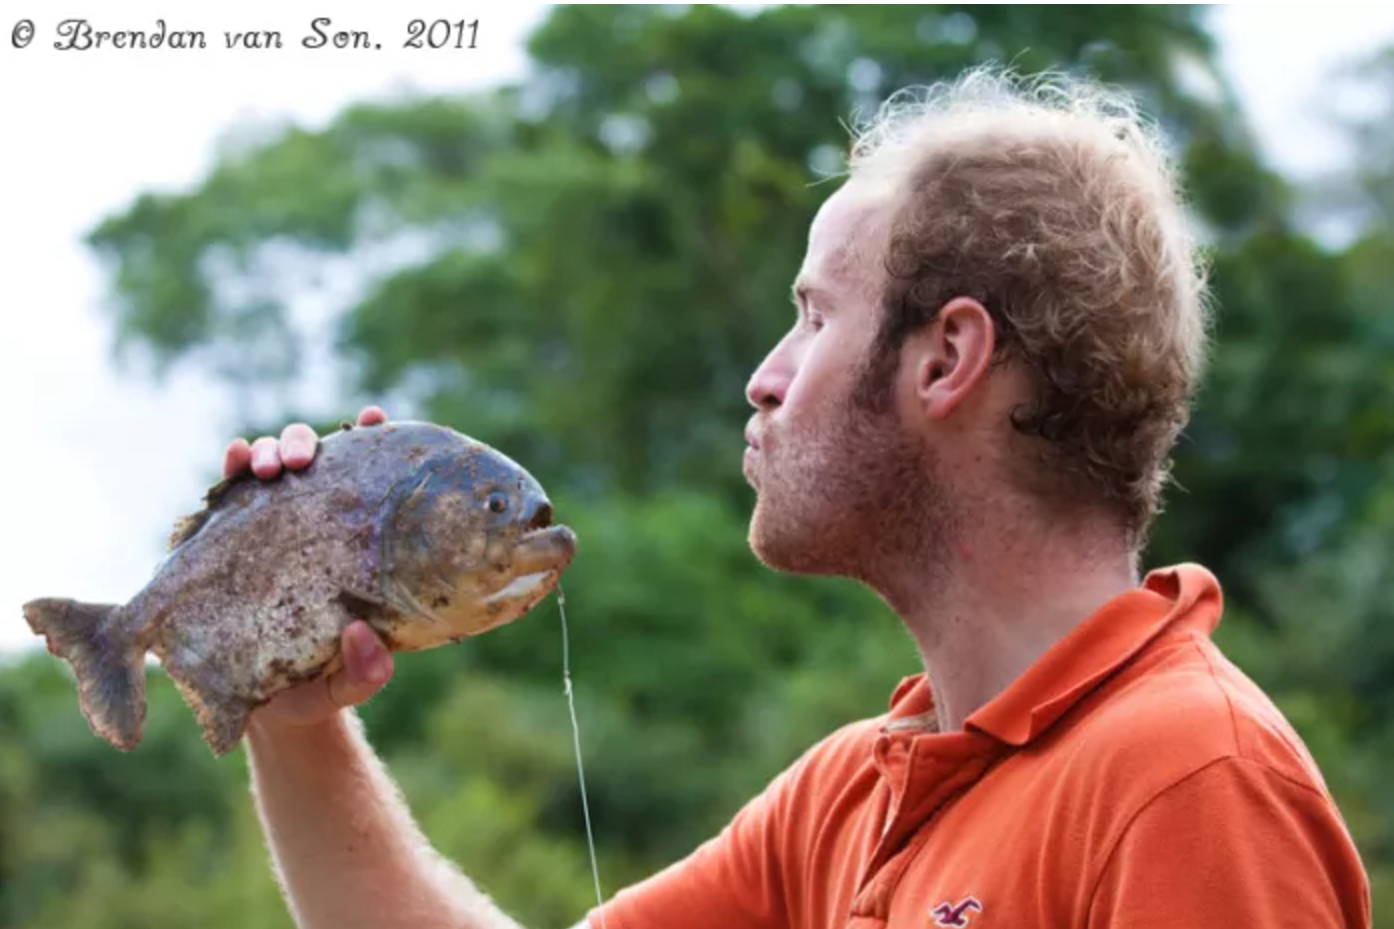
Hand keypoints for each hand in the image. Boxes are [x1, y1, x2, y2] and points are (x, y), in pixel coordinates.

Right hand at [225, 405, 396, 727]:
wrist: (260, 704)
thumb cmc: (317, 685)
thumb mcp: (347, 685)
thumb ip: (366, 671)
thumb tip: (363, 637)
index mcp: (356, 546)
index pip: (369, 482)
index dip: (374, 442)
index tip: (373, 419)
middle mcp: (316, 525)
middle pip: (316, 463)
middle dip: (307, 445)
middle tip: (302, 462)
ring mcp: (272, 526)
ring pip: (272, 467)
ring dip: (269, 451)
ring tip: (268, 468)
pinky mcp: (229, 536)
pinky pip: (229, 492)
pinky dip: (233, 464)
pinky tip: (235, 456)